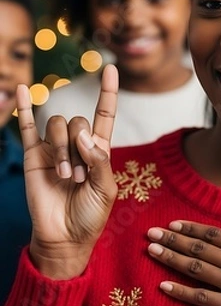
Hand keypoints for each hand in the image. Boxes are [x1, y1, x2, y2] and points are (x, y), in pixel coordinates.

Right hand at [17, 64, 118, 279]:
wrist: (65, 237)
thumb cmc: (90, 216)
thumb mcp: (106, 189)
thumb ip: (100, 160)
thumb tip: (82, 134)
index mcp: (98, 151)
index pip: (103, 115)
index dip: (107, 92)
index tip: (110, 68)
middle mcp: (76, 145)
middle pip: (77, 121)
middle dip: (79, 148)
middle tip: (78, 178)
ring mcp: (53, 149)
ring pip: (56, 125)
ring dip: (62, 150)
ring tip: (65, 177)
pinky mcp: (33, 156)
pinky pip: (27, 127)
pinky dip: (25, 108)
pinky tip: (24, 90)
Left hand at [148, 187, 220, 305]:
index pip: (213, 234)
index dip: (190, 228)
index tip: (172, 223)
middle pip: (197, 248)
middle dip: (172, 240)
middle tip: (150, 234)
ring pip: (194, 269)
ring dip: (171, 259)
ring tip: (151, 252)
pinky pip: (201, 298)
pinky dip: (181, 292)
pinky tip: (164, 286)